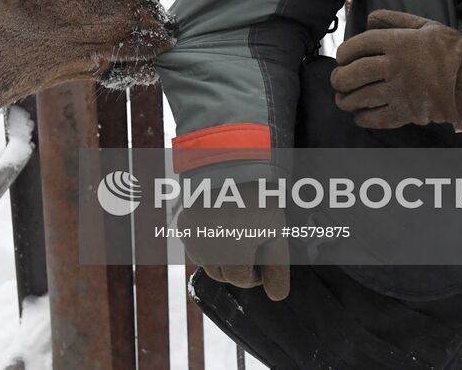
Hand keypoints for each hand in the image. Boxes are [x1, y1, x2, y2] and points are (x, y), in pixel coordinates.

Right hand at [178, 182, 289, 300]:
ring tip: (235, 234)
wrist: (232, 164)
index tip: (262, 251)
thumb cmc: (258, 198)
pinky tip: (220, 228)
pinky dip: (208, 246)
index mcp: (230, 252)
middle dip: (238, 265)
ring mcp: (191, 237)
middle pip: (223, 275)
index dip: (255, 270)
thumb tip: (276, 297)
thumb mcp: (277, 232)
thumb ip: (277, 269)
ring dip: (222, 258)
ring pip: (208, 264)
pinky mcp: (183, 226)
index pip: (241, 279)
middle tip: (251, 241)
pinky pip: (196, 249)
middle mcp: (206, 248)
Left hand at [330, 9, 461, 128]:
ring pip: (360, 97)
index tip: (341, 58)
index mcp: (397, 43)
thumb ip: (396, 19)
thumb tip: (370, 17)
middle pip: (352, 74)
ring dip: (346, 100)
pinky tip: (360, 116)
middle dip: (339, 79)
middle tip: (338, 80)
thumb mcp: (426, 25)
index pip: (357, 46)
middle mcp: (394, 66)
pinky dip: (363, 118)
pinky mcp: (407, 112)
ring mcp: (399, 91)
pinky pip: (377, 118)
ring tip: (344, 99)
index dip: (343, 53)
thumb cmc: (452, 50)